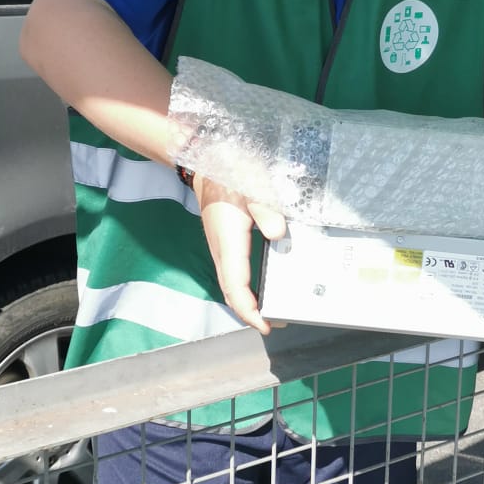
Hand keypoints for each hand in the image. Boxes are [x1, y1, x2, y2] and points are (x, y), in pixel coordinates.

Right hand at [194, 174, 286, 334]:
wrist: (205, 158)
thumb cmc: (230, 170)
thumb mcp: (253, 184)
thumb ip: (266, 210)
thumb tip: (278, 234)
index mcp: (229, 240)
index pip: (236, 286)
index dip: (249, 310)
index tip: (265, 325)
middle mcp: (221, 249)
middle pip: (231, 292)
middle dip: (250, 312)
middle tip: (275, 323)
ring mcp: (219, 246)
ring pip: (230, 284)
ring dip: (246, 302)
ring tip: (270, 311)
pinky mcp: (222, 242)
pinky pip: (231, 274)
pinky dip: (243, 288)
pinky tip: (259, 288)